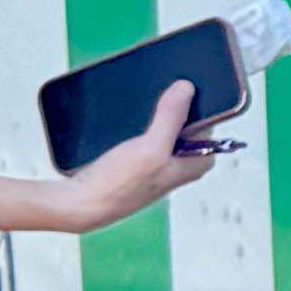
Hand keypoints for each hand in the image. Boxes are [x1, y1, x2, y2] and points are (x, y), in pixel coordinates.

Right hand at [53, 88, 215, 234]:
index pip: (211, 127)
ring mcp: (157, 163)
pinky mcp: (136, 161)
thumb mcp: (151, 148)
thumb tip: (186, 89)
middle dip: (176, 106)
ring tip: (144, 98)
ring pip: (163, 126)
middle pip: (187, 124)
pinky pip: (144, 132)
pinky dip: (138, 121)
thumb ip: (171, 119)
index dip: (201, 107)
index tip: (187, 87)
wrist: (79, 203)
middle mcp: (179, 164)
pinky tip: (127, 115)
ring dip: (155, 112)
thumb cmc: (118, 186)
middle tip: (162, 89)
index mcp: (195, 164)